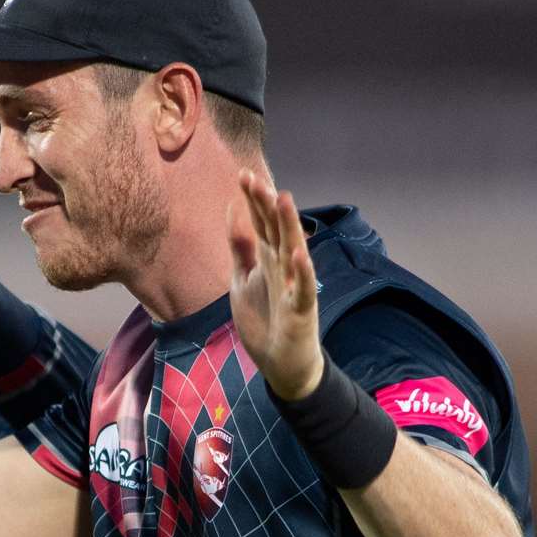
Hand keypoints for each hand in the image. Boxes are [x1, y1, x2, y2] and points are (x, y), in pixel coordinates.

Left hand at [227, 170, 323, 400]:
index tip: (243, 174)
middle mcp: (284, 266)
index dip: (253, 201)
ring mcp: (295, 286)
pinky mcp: (302, 309)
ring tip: (283, 199)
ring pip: (293, 250)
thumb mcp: (242, 281)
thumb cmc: (264, 320)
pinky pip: (304, 287)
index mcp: (268, 259)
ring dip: (289, 225)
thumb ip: (240, 249)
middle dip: (266, 205)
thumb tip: (232, 212)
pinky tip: (299, 254)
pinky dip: (302, 272)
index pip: (261, 223)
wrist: (280, 362)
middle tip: (255, 178)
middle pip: (276, 229)